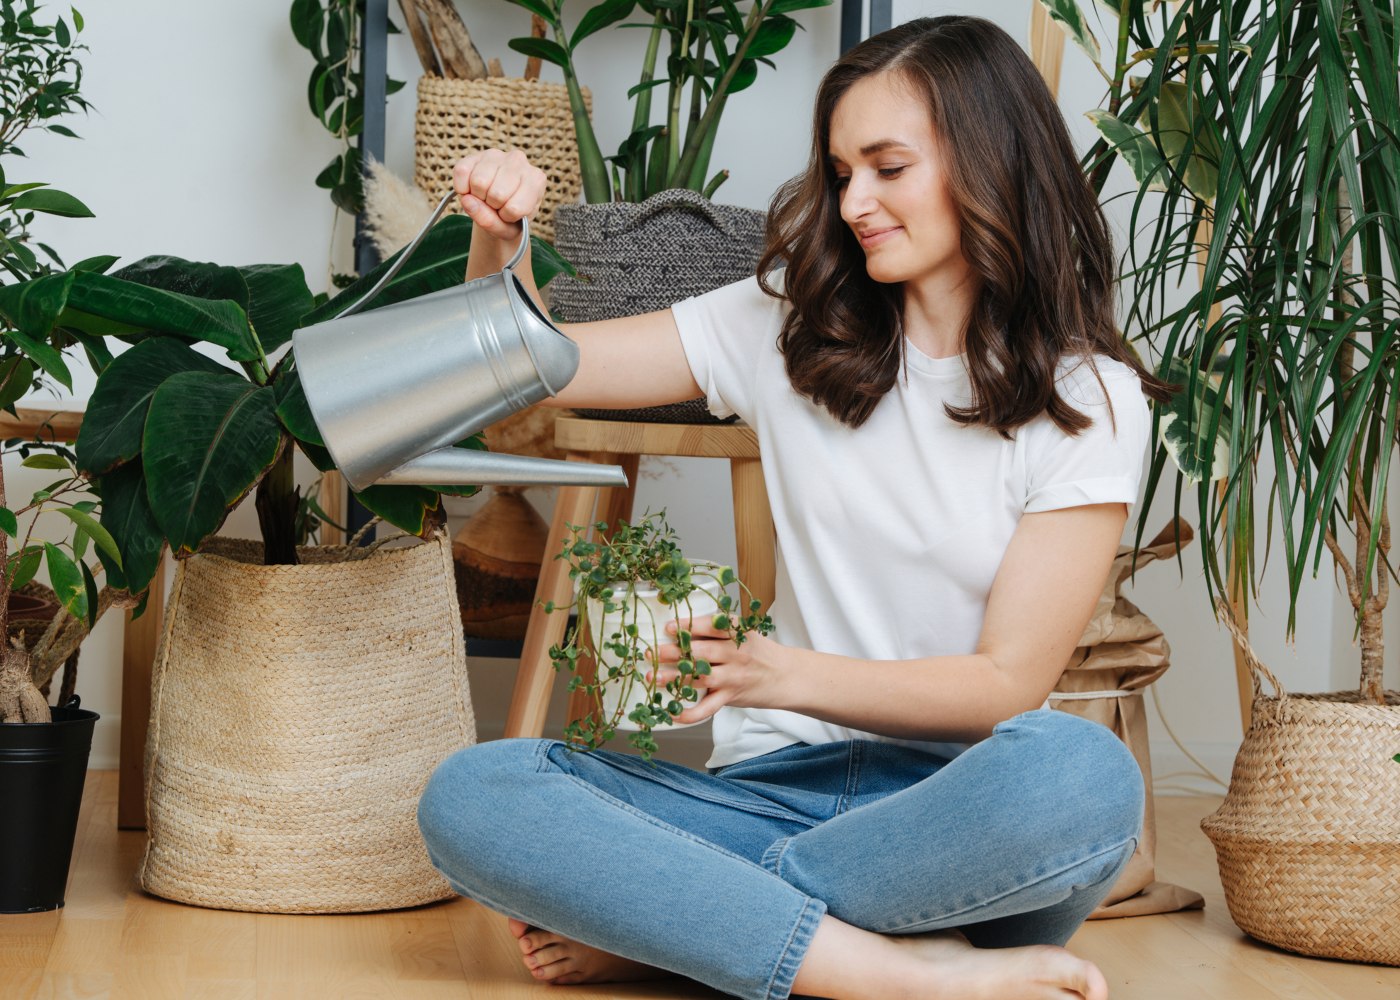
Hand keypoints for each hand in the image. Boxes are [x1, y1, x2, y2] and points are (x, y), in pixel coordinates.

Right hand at [452, 149, 545, 241]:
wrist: (498, 208)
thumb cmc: (509, 219)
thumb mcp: (507, 229)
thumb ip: (489, 221)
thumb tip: (467, 200)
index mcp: (536, 180)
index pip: (514, 208)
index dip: (507, 217)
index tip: (510, 213)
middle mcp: (519, 161)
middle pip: (496, 194)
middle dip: (492, 206)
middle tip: (496, 204)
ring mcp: (496, 155)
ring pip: (478, 182)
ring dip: (477, 196)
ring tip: (486, 196)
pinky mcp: (475, 155)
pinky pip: (462, 172)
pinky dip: (462, 188)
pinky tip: (472, 189)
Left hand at [647, 615, 788, 724]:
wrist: (787, 676)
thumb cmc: (759, 653)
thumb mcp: (744, 635)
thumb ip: (718, 633)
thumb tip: (680, 631)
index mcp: (737, 634)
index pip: (712, 626)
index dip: (689, 626)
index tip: (670, 627)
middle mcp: (735, 654)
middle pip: (701, 652)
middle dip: (673, 652)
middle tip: (651, 652)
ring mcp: (733, 677)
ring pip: (700, 677)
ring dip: (674, 678)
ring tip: (653, 676)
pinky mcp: (731, 697)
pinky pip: (708, 708)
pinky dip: (690, 713)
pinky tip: (673, 713)